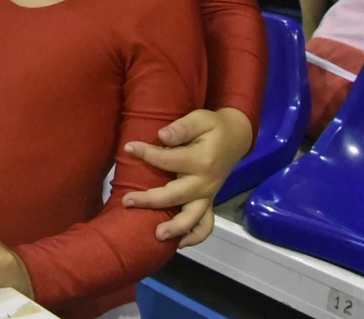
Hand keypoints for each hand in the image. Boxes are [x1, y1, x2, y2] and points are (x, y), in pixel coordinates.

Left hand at [122, 108, 254, 246]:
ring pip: (193, 218)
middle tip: (127, 201)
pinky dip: (194, 237)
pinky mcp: (207, 202)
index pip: (169, 160)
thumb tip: (162, 136)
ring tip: (156, 235)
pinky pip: (205, 226)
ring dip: (175, 228)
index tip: (129, 148)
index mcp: (202, 160)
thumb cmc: (214, 127)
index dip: (147, 153)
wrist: (236, 138)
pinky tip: (178, 244)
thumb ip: (182, 128)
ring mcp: (208, 195)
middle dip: (150, 200)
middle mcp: (205, 182)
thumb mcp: (201, 119)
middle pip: (176, 196)